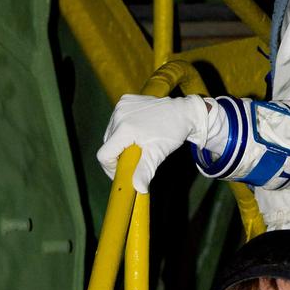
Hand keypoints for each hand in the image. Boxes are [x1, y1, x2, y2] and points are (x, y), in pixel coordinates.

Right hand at [97, 94, 212, 192]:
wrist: (184, 113)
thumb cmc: (172, 133)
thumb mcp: (157, 154)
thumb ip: (144, 171)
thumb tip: (138, 189)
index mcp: (125, 128)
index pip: (104, 154)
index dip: (110, 167)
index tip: (123, 171)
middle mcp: (120, 114)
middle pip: (108, 144)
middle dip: (118, 155)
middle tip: (135, 158)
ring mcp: (122, 105)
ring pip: (111, 133)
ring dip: (120, 142)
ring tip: (138, 144)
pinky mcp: (125, 100)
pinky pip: (117, 121)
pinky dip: (124, 129)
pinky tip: (138, 130)